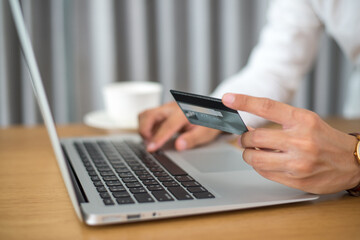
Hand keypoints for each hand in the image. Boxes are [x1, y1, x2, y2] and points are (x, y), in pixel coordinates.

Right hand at [138, 101, 220, 151]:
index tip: (151, 149)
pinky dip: (146, 127)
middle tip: (150, 145)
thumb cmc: (208, 123)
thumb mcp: (205, 133)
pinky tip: (154, 136)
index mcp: (184, 112)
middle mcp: (172, 107)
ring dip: (144, 128)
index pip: (167, 126)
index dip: (158, 138)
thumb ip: (191, 139)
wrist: (211, 112)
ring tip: (151, 141)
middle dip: (144, 131)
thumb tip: (178, 146)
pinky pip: (148, 117)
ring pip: (145, 114)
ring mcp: (165, 108)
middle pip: (149, 115)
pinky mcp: (162, 111)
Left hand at [222, 93, 359, 193]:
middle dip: (244, 139)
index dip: (244, 101)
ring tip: (254, 151)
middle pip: (254, 137)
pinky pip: (264, 173)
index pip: (267, 106)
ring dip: (249, 154)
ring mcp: (298, 162)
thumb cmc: (326, 139)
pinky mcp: (296, 180)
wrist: (352, 162)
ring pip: (255, 158)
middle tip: (245, 139)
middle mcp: (300, 140)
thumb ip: (280, 121)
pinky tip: (267, 162)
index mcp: (302, 120)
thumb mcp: (307, 121)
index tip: (228, 98)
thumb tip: (249, 127)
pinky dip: (259, 166)